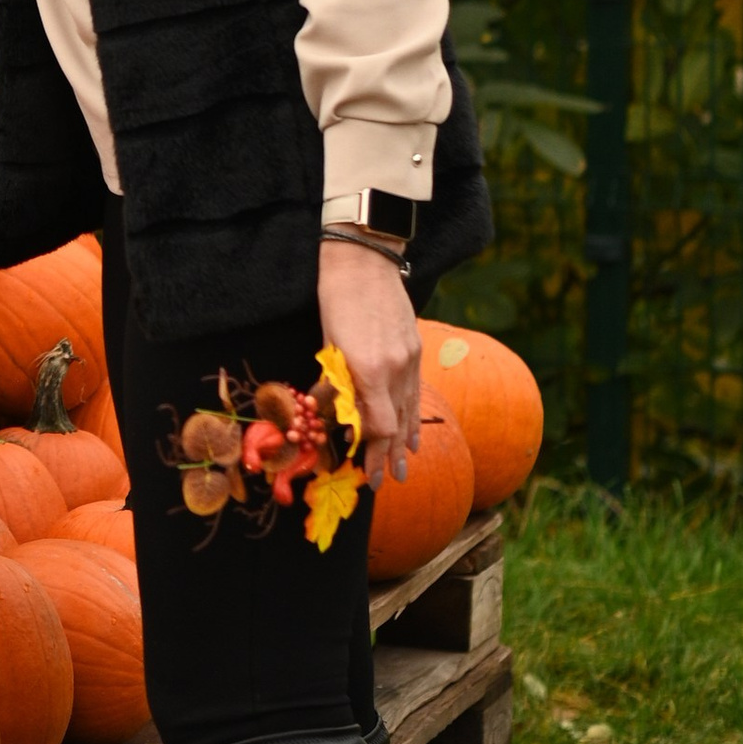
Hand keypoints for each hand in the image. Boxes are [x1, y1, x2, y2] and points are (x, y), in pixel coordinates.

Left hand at [316, 241, 421, 488]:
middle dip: (388, 457)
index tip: (365, 472)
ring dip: (405, 443)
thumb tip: (324, 411)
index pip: (377, 424)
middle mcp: (396, 368)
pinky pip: (417, 391)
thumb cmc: (335, 298)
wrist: (365, 259)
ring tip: (404, 470)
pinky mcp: (417, 348)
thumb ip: (332, 380)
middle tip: (383, 484)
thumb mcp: (327, 342)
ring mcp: (411, 358)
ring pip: (410, 410)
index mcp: (369, 368)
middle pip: (395, 424)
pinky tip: (414, 436)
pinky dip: (414, 416)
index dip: (371, 451)